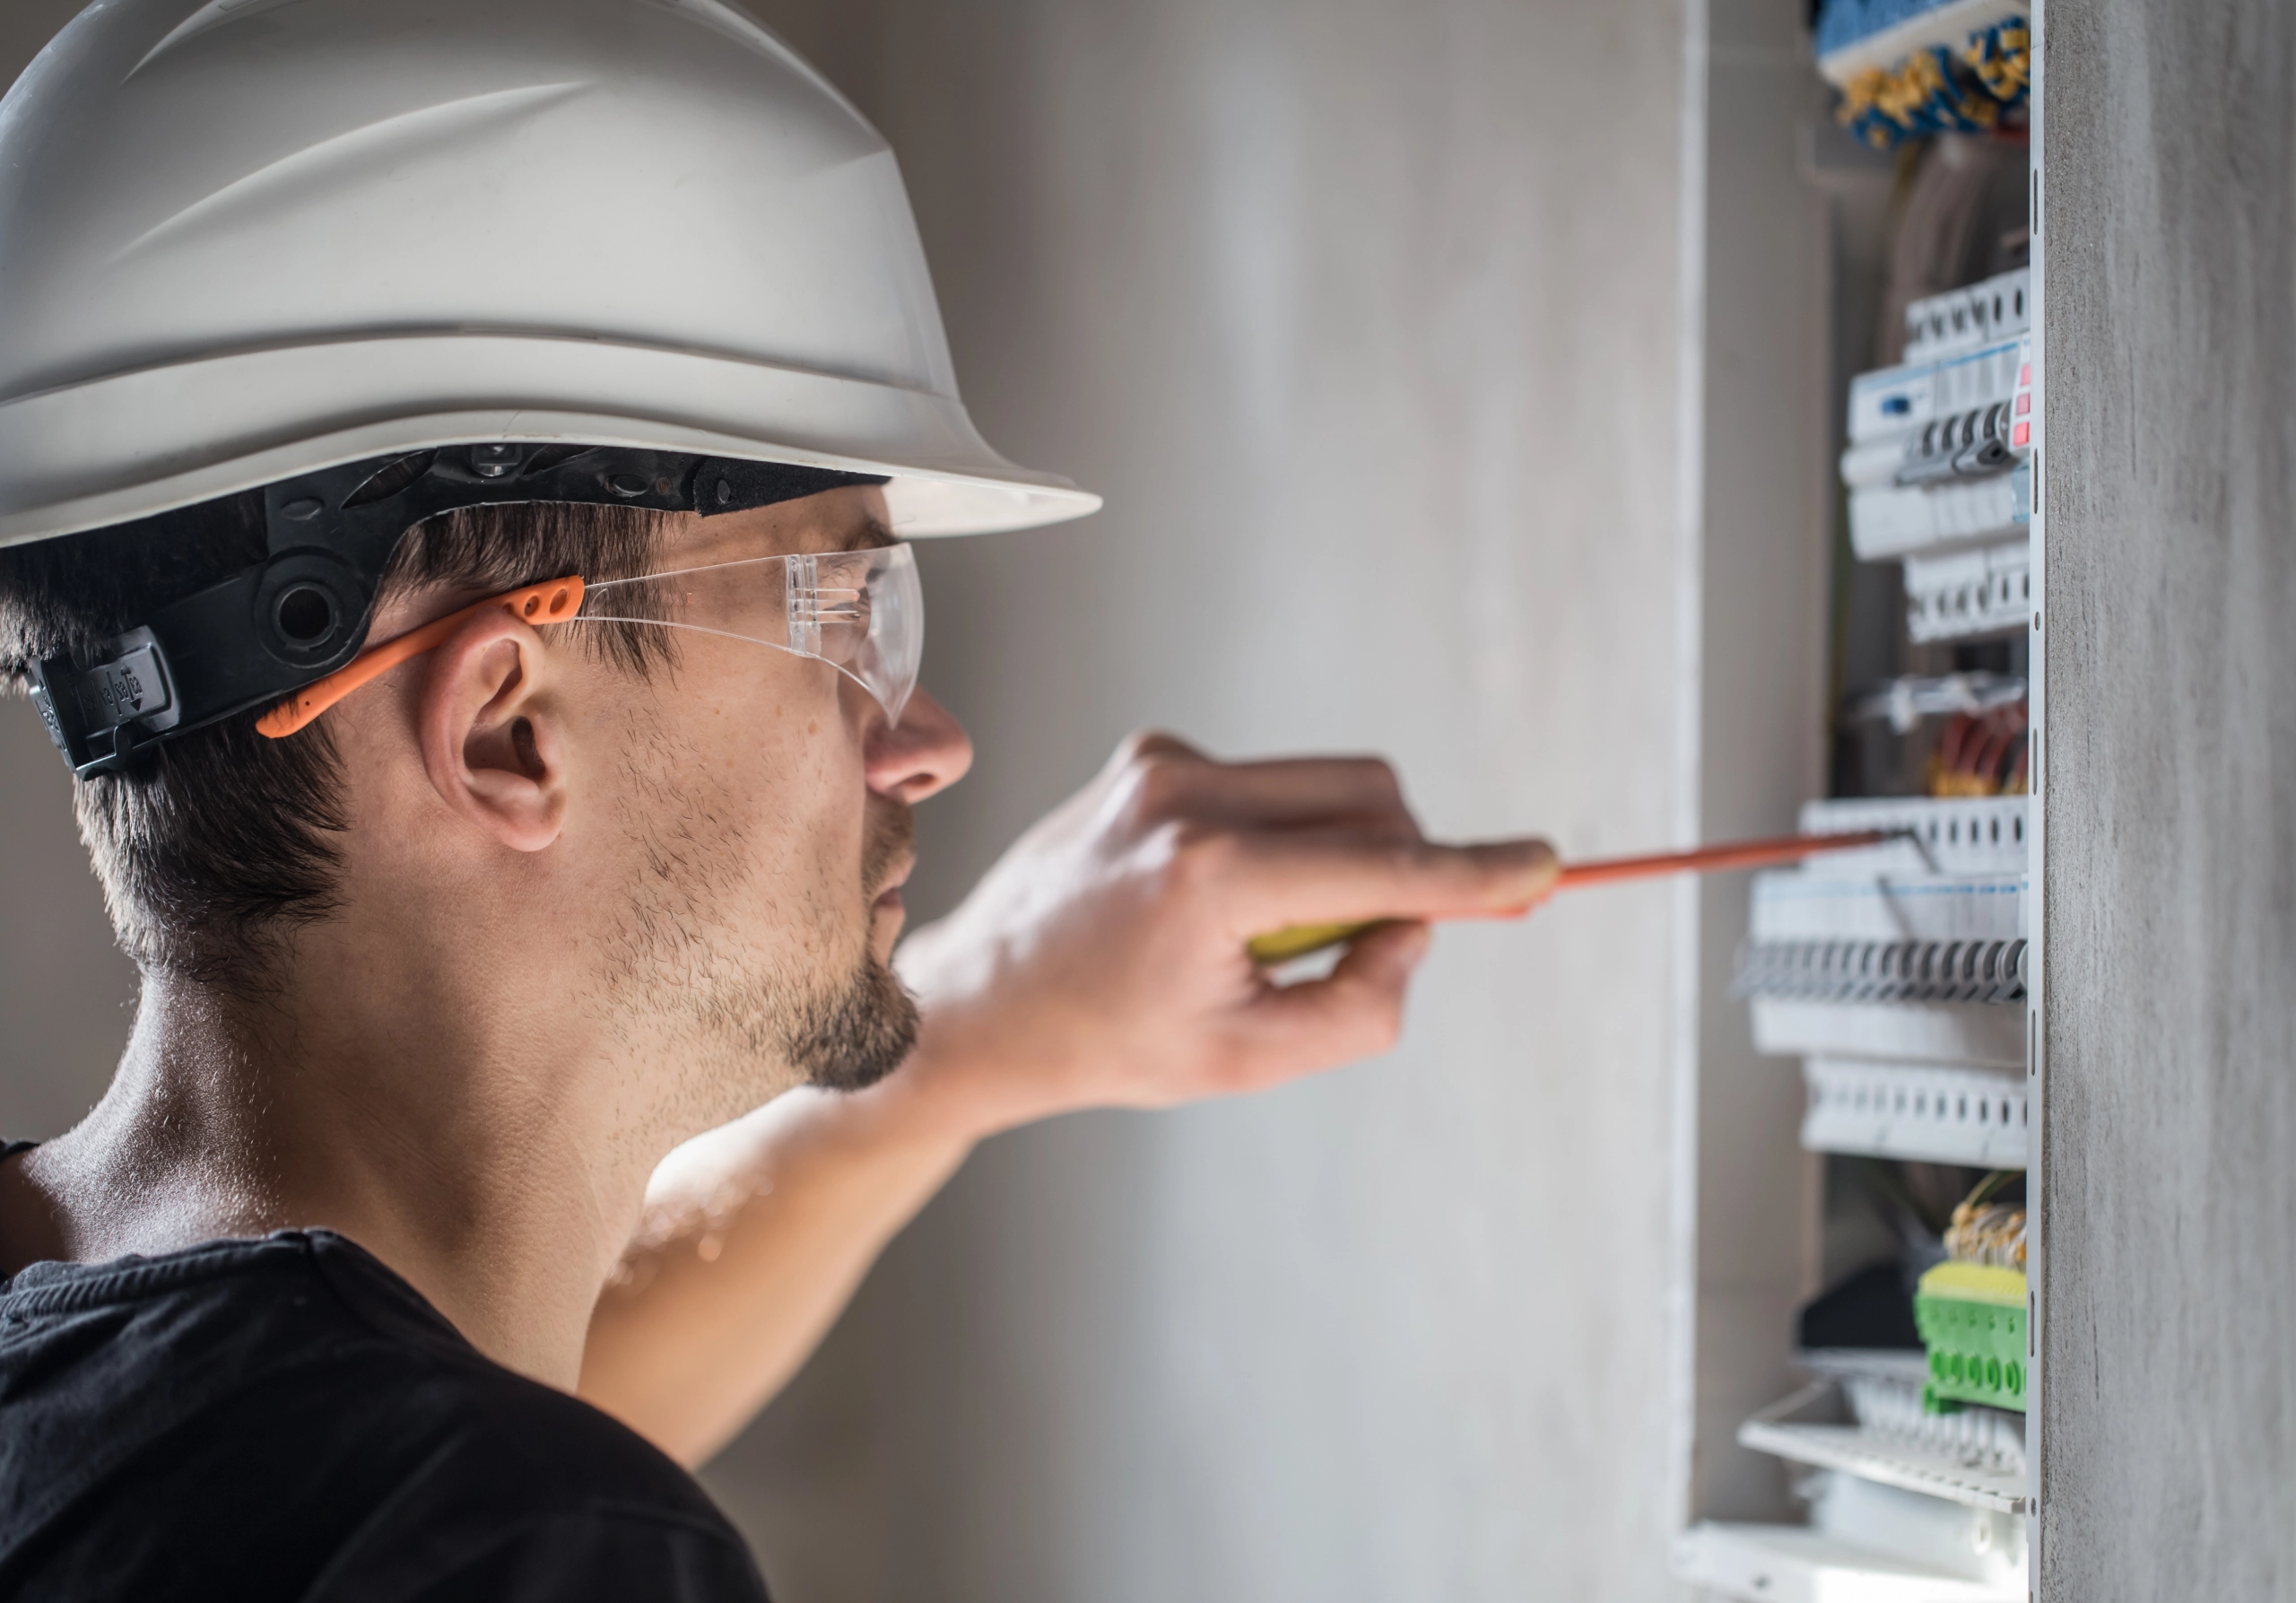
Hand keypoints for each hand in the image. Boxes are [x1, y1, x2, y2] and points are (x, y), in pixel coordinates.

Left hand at [891, 732, 1557, 1136]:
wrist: (980, 1000)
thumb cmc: (1111, 1043)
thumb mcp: (1248, 1059)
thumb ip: (1360, 1005)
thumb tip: (1418, 925)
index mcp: (1208, 877)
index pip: (1380, 866)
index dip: (1474, 874)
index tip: (1546, 866)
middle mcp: (1184, 795)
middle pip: (1371, 798)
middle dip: (1401, 864)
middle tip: (1358, 945)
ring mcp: (1161, 764)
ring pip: (1327, 785)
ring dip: (1335, 854)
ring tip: (1258, 933)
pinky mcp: (1150, 755)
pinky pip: (1269, 785)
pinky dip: (1279, 839)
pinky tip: (1211, 900)